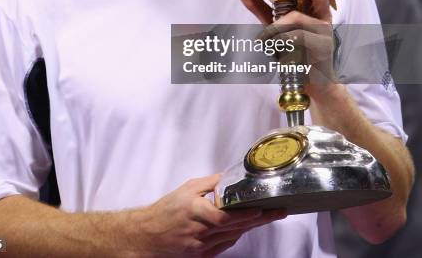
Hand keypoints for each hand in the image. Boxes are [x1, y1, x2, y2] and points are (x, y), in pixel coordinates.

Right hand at [136, 174, 286, 256]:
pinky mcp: (202, 256)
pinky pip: (224, 245)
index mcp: (196, 211)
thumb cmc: (166, 210)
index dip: (246, 214)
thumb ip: (209, 183)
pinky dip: (236, 235)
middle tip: (279, 212)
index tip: (263, 208)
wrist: (148, 236)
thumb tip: (229, 177)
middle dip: (259, 219)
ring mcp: (202, 247)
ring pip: (233, 236)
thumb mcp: (186, 189)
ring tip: (269, 216)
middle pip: (236, 226)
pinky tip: (245, 227)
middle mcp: (200, 231)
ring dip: (251, 226)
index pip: (225, 216)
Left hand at [236, 0, 345, 97]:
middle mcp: (324, 16)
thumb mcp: (275, 24)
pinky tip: (269, 45)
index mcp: (316, 6)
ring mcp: (325, 32)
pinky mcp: (322, 49)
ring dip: (277, 24)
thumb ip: (259, 6)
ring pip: (301, 18)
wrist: (308, 81)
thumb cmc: (294, 49)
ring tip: (264, 35)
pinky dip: (278, 40)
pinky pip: (297, 38)